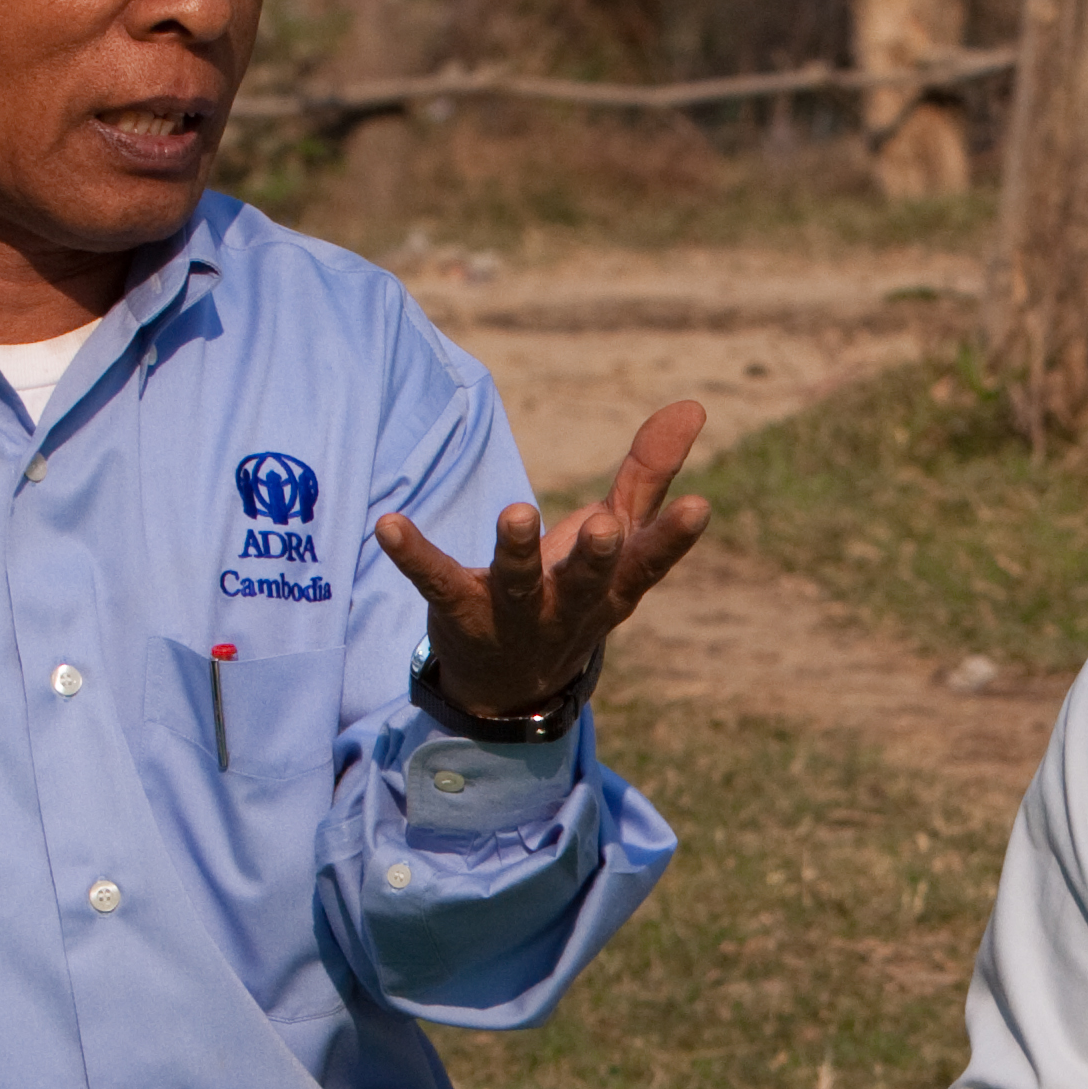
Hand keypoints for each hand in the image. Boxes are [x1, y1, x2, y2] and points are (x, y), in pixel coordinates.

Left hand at [374, 400, 711, 723]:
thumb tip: (693, 404)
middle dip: (595, 556)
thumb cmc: (573, 592)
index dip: (673, 538)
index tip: (699, 507)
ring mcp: (513, 614)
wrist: (512, 684)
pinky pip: (437, 581)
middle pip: (586, 582)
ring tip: (516, 513)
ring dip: (517, 551)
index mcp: (613, 588)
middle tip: (603, 528)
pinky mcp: (459, 611)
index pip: (649, 562)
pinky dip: (414, 554)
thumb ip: (649, 474)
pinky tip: (389, 525)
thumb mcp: (616, 538)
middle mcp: (568, 605)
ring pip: (516, 583)